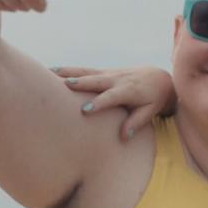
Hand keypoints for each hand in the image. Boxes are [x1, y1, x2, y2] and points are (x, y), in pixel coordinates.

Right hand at [53, 66, 176, 140]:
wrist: (157, 78)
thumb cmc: (153, 99)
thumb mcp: (150, 111)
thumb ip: (136, 123)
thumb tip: (123, 137)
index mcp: (129, 91)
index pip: (111, 97)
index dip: (99, 103)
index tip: (85, 110)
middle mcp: (116, 79)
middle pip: (96, 81)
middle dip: (80, 83)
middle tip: (64, 86)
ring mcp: (108, 74)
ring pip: (86, 72)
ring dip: (68, 72)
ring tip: (50, 73)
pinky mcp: (103, 72)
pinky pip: (84, 70)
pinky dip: (68, 70)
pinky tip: (52, 71)